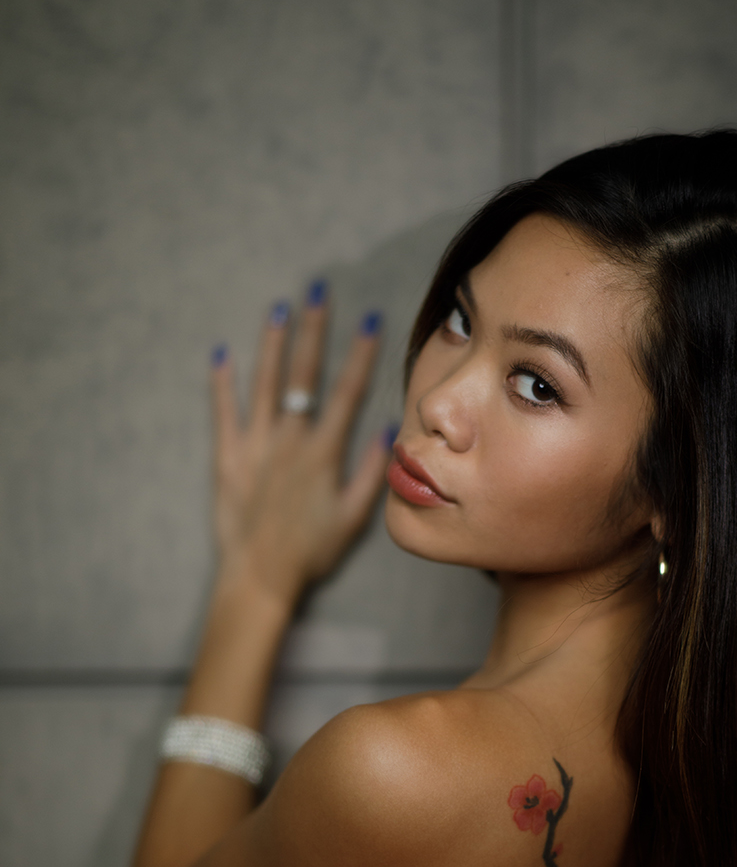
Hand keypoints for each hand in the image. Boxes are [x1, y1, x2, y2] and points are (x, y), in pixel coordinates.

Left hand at [210, 285, 390, 609]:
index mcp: (323, 454)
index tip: (369, 319)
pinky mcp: (227, 457)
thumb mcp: (354, 518)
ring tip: (278, 308)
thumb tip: (386, 430)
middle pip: (304, 375)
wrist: (260, 575)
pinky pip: (223, 413)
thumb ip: (371, 472)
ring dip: (271, 344)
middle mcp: (290, 441)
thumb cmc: (311, 551)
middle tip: (317, 291)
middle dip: (312, 331)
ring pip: (264, 384)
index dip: (359, 354)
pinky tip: (221, 353)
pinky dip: (221, 383)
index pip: (347, 393)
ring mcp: (256, 446)